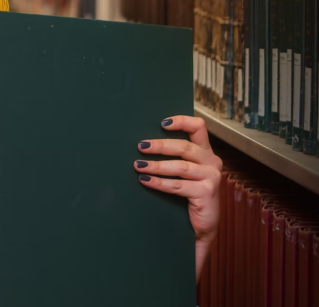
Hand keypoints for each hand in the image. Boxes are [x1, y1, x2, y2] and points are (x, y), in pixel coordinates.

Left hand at [134, 115, 221, 280]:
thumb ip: (172, 158)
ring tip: (138, 166)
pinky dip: (160, 182)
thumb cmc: (187, 197)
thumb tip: (142, 144)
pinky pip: (179, 185)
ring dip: (156, 165)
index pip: (198, 128)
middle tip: (140, 146)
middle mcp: (212, 161)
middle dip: (160, 146)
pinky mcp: (207, 192)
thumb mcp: (183, 174)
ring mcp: (211, 177)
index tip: (161, 122)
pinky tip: (145, 180)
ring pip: (181, 166)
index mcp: (205, 152)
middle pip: (184, 147)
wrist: (201, 228)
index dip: (181, 121)